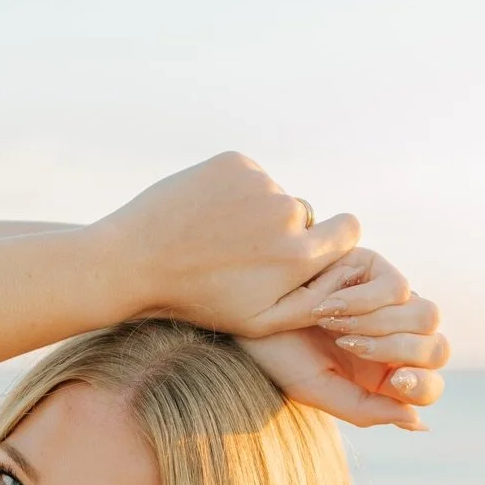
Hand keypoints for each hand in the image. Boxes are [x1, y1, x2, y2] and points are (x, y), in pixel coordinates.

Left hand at [98, 152, 361, 334]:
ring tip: (215, 239)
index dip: (332, 239)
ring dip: (253, 213)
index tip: (309, 248)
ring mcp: (260, 183)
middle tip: (239, 256)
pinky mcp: (234, 162)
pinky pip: (248, 177)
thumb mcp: (257, 322)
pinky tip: (204, 216)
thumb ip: (312, 304)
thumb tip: (350, 282)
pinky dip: (232, 193)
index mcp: (298, 256)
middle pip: (304, 216)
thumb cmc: (198, 301)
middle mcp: (286, 213)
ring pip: (272, 196)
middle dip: (281, 233)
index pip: (349, 229)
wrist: (135, 262)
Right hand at [237, 250, 449, 430]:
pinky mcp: (378, 269)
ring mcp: (390, 303)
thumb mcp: (317, 389)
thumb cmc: (278, 354)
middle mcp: (394, 339)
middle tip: (358, 350)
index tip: (395, 380)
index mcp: (383, 376)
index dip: (422, 385)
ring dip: (380, 326)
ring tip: (335, 328)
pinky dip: (362, 301)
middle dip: (403, 352)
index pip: (428, 386)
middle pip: (438, 349)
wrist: (249, 311)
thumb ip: (365, 410)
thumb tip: (416, 421)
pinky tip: (326, 306)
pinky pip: (398, 288)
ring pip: (426, 316)